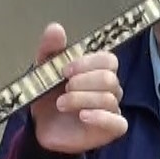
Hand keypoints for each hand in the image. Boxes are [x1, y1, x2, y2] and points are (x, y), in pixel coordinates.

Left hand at [29, 23, 126, 153]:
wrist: (41, 128)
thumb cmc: (48, 97)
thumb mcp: (44, 71)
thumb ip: (50, 49)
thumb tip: (56, 28)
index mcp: (97, 71)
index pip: (108, 60)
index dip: (87, 63)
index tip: (65, 70)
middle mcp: (109, 88)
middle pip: (109, 78)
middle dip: (83, 82)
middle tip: (64, 88)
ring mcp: (112, 109)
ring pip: (108, 99)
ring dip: (81, 99)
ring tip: (61, 104)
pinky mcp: (111, 129)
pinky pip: (118, 122)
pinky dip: (100, 117)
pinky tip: (83, 116)